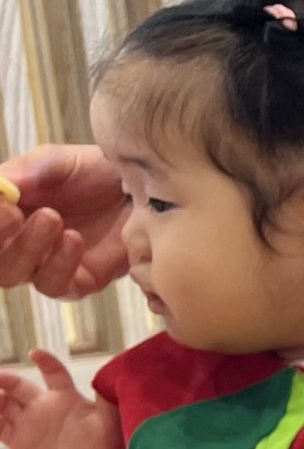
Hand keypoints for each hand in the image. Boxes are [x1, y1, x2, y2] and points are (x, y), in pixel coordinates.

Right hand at [0, 145, 131, 296]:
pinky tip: (73, 240)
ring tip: (53, 219)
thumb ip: (26, 172)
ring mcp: (46, 265)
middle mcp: (17, 241)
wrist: (145, 189)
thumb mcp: (56, 162)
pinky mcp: (78, 282)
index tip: (2, 204)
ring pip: (15, 274)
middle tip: (15, 212)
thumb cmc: (95, 172)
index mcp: (4, 212)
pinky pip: (55, 286)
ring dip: (28, 248)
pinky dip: (59, 264)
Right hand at [0, 349, 123, 448]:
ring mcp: (28, 422)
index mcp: (65, 396)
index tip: (36, 353)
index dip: (45, 362)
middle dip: (4, 378)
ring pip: (2, 402)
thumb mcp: (108, 420)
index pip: (53, 373)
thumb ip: (106, 399)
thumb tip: (114, 375)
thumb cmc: (108, 444)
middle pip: (17, 385)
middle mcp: (43, 405)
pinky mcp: (18, 440)